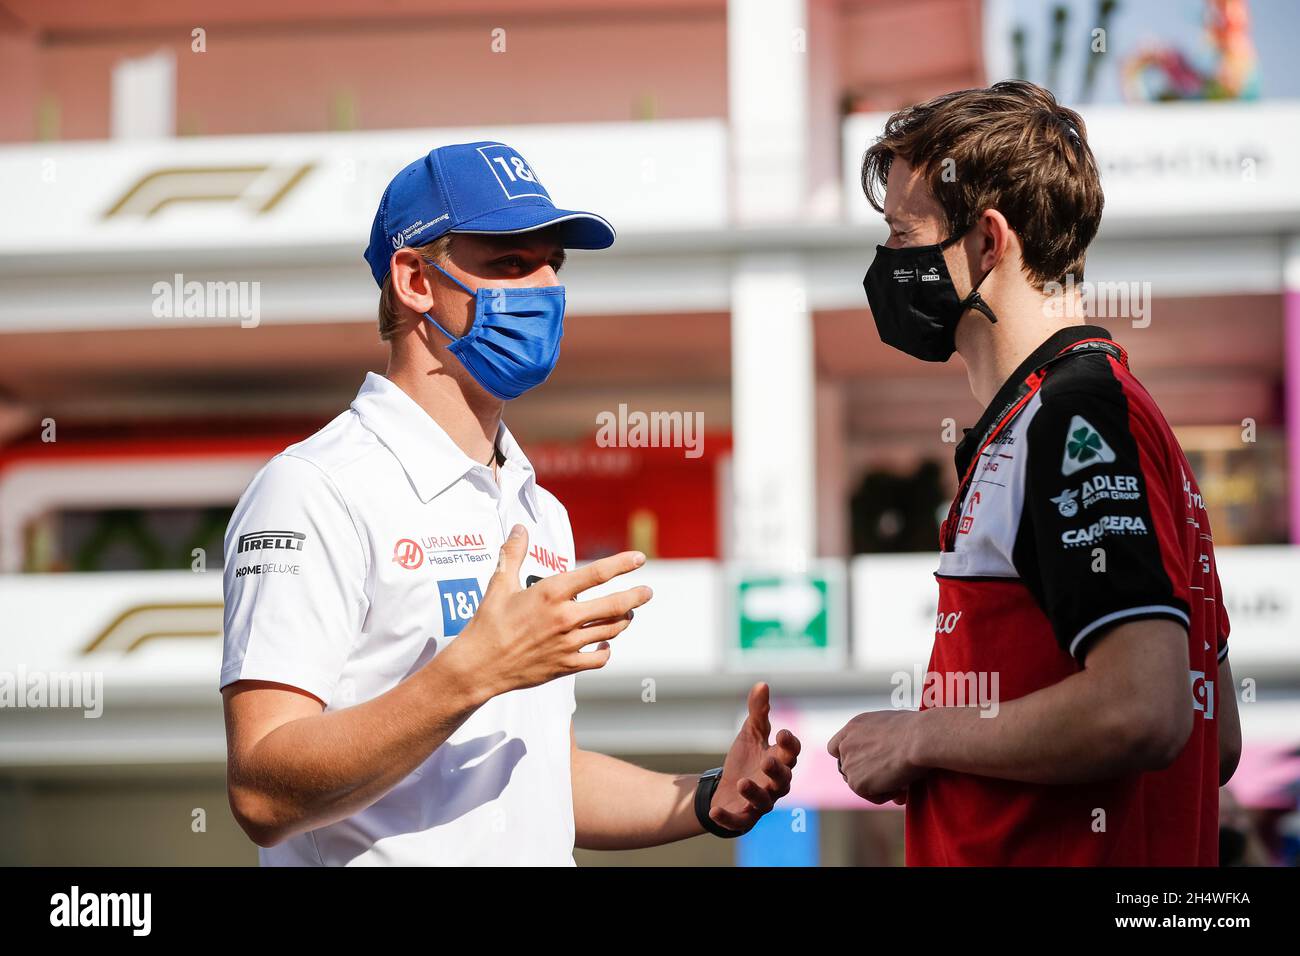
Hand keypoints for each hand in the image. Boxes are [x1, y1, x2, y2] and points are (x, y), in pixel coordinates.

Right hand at [445, 525, 652, 695]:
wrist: (479, 666)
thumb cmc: (488, 623)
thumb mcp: (500, 584)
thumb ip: (513, 553)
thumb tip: (520, 528)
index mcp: (551, 593)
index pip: (596, 574)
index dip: (622, 564)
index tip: (639, 559)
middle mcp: (565, 617)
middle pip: (615, 605)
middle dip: (636, 596)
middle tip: (647, 592)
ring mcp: (568, 643)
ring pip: (611, 630)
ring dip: (623, 621)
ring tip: (627, 614)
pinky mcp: (566, 665)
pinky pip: (599, 659)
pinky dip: (607, 650)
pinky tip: (605, 645)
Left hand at [708, 683, 800, 832]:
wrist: (727, 787)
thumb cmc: (746, 759)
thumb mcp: (750, 733)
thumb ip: (758, 711)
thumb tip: (762, 684)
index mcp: (779, 760)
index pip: (792, 753)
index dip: (790, 744)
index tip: (783, 733)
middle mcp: (775, 784)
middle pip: (783, 779)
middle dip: (776, 770)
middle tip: (767, 760)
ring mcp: (761, 802)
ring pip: (764, 801)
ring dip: (754, 792)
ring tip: (742, 781)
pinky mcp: (744, 818)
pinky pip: (738, 821)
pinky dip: (727, 818)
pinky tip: (714, 811)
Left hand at [827, 710, 925, 804]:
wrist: (918, 738)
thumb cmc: (916, 729)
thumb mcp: (893, 728)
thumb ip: (882, 744)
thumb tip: (890, 768)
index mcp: (853, 727)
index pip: (836, 747)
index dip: (849, 758)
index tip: (864, 764)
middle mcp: (846, 744)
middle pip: (847, 769)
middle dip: (867, 776)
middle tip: (892, 778)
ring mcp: (848, 764)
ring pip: (862, 784)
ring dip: (881, 786)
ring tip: (903, 779)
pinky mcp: (856, 782)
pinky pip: (873, 796)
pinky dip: (887, 795)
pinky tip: (901, 784)